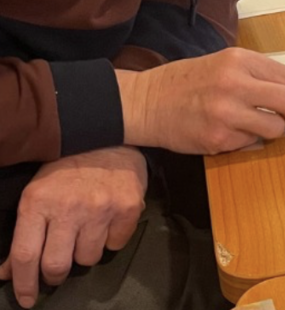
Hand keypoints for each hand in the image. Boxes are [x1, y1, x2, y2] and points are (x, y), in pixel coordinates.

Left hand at [0, 147, 147, 308]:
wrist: (110, 135)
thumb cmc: (67, 166)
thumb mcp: (36, 193)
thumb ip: (23, 233)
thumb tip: (8, 271)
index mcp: (38, 202)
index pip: (26, 255)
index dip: (23, 284)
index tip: (27, 300)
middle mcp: (69, 208)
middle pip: (57, 265)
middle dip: (54, 275)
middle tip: (56, 270)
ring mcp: (100, 209)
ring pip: (88, 259)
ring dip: (83, 254)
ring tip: (84, 234)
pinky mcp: (127, 209)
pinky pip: (116, 245)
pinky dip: (110, 240)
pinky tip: (106, 223)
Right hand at [116, 48, 284, 154]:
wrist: (146, 102)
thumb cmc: (186, 82)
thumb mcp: (224, 63)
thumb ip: (257, 74)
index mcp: (239, 61)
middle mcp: (234, 84)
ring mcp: (226, 114)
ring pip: (274, 128)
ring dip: (273, 129)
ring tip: (257, 124)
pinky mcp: (218, 139)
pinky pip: (250, 143)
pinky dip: (247, 139)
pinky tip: (229, 130)